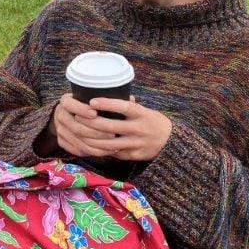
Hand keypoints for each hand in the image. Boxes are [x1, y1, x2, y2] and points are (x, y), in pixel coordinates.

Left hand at [51, 94, 171, 161]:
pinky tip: (90, 146)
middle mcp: (139, 128)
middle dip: (91, 123)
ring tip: (78, 133)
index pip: (123, 107)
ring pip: (110, 143)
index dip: (107, 104)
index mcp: (142, 114)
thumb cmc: (152, 121)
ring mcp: (137, 143)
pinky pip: (115, 154)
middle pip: (111, 127)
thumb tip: (107, 93)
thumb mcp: (144, 109)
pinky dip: (102, 150)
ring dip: (92, 139)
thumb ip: (127, 105)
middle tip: (77, 118)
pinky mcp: (135, 155)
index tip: (92, 101)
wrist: (171, 141)